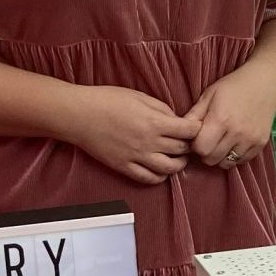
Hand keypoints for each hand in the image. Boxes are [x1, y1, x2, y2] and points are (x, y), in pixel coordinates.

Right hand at [60, 86, 202, 185]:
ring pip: (169, 169)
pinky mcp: (124, 167)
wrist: (79, 115)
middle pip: (182, 150)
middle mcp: (149, 142)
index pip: (190, 131)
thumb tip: (177, 120)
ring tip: (178, 157)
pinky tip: (161, 169)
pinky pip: (148, 178)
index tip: (195, 127)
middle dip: (189, 145)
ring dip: (179, 164)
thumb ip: (162, 109)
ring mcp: (137, 157)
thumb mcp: (140, 96)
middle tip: (188, 141)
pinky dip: (160, 177)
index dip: (196, 129)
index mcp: (155, 122)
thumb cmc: (107, 100)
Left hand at [186, 65, 275, 169]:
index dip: (195, 145)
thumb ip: (193, 115)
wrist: (264, 83)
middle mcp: (237, 132)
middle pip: (212, 159)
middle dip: (206, 152)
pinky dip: (235, 155)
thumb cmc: (233, 87)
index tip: (197, 137)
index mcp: (220, 119)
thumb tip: (179, 133)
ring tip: (221, 142)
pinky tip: (234, 143)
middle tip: (208, 140)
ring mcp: (251, 139)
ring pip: (226, 163)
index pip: (201, 149)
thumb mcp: (209, 95)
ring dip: (220, 155)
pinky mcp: (260, 143)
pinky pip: (242, 160)